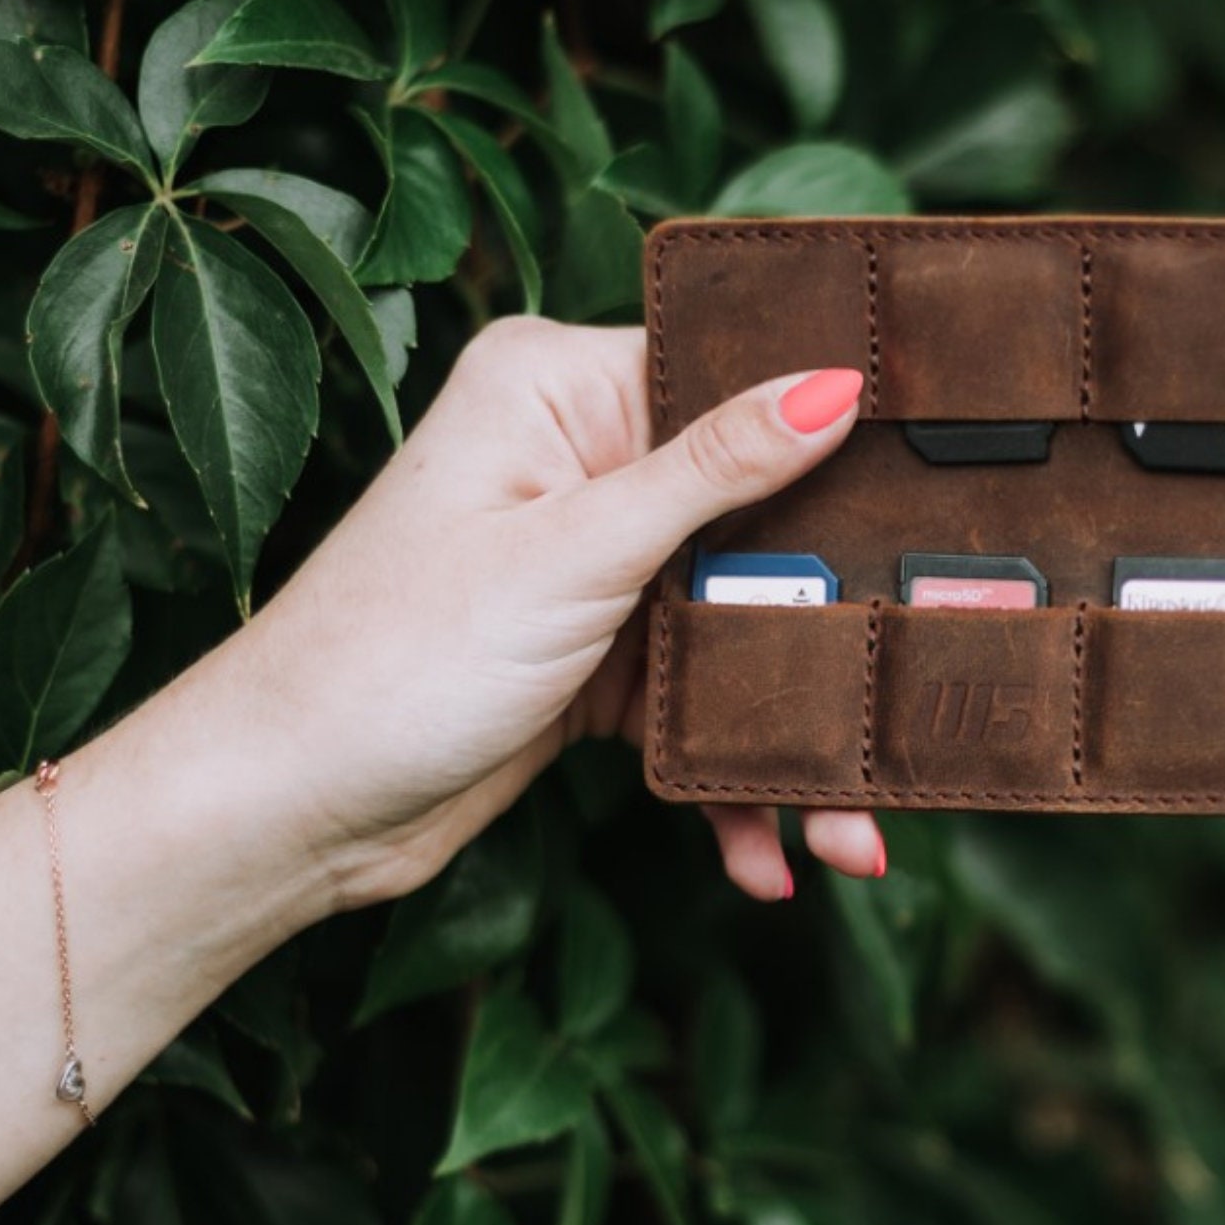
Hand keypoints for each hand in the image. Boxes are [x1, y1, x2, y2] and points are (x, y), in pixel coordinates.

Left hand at [222, 318, 881, 906]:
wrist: (287, 812)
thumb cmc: (389, 658)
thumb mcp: (574, 555)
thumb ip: (715, 470)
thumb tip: (833, 384)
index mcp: (555, 389)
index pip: (727, 373)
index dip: (831, 419)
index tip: (937, 461)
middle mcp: (580, 463)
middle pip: (755, 511)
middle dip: (828, 610)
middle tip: (920, 659)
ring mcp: (593, 564)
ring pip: (740, 620)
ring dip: (793, 722)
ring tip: (854, 819)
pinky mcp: (597, 655)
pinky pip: (701, 697)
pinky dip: (736, 771)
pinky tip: (771, 851)